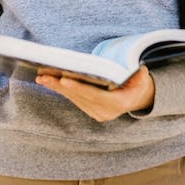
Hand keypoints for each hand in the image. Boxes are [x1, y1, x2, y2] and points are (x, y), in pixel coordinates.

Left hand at [36, 65, 154, 121]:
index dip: (79, 88)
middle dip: (61, 86)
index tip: (64, 80)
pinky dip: (62, 90)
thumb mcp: (142, 78)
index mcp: (118, 103)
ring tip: (41, 77)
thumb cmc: (139, 83)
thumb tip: (138, 70)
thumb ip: (139, 76)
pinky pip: (75, 100)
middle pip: (80, 97)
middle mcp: (106, 112)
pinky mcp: (91, 112)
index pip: (95, 95)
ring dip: (57, 88)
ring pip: (74, 99)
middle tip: (43, 76)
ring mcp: (97, 114)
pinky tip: (50, 82)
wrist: (139, 98)